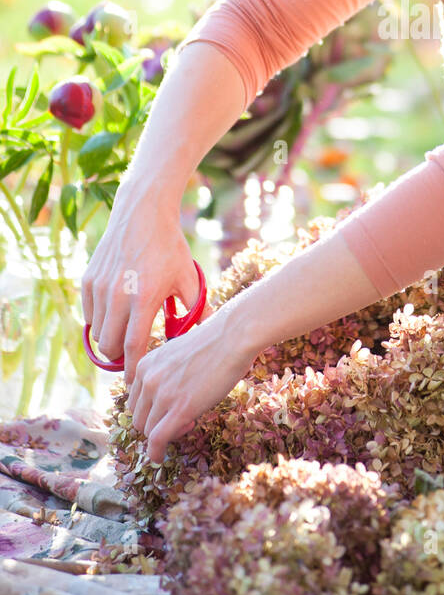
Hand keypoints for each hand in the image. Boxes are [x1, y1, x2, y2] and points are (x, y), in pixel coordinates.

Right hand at [81, 184, 202, 384]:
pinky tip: (117, 312)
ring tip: (126, 334)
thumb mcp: (189, 278)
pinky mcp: (88, 280)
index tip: (137, 380)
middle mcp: (118, 295)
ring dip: (110, 339)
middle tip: (133, 354)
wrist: (143, 213)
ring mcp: (99, 287)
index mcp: (144, 298)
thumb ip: (196, 310)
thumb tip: (204, 336)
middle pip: (109, 347)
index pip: (134, 348)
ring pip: (97, 333)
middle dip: (121, 356)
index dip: (134, 369)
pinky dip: (100, 320)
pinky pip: (89, 315)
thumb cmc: (170, 247)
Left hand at [126, 303, 254, 464]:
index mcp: (145, 365)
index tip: (170, 408)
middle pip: (138, 417)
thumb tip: (169, 394)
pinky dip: (156, 452)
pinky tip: (161, 457)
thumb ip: (165, 373)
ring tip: (189, 422)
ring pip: (147, 430)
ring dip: (163, 434)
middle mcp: (147, 380)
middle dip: (156, 423)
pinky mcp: (180, 409)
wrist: (234, 336)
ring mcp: (162, 395)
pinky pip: (157, 439)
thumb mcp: (177, 354)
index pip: (135, 400)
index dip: (151, 409)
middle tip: (182, 418)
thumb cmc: (214, 342)